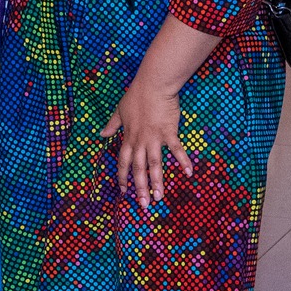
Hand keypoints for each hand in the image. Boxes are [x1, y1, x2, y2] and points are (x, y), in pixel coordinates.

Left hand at [102, 75, 192, 209]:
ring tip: (160, 198)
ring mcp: (154, 138)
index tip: (124, 192)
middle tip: (144, 205)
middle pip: (139, 169)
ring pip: (154, 165)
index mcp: (129, 138)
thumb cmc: (136, 96)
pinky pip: (176, 150)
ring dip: (157, 182)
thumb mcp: (120, 110)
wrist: (153, 84)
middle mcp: (140, 141)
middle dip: (140, 189)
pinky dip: (183, 161)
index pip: (123, 162)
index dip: (123, 178)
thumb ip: (112, 125)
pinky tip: (188, 173)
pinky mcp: (169, 132)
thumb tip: (101, 135)